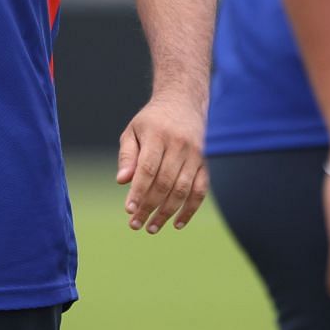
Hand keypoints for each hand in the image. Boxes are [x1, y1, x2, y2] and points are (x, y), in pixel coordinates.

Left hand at [115, 93, 207, 233]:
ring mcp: (196, 154)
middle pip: (165, 182)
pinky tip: (177, 223)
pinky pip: (201, 190)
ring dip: (168, 212)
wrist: (184, 102)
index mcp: (158, 135)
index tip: (128, 211)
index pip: (147, 169)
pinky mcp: (206, 162)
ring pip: (183, 189)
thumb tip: (122, 181)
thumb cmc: (152, 120)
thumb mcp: (133, 131)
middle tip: (136, 225)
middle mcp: (179, 144)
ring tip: (152, 228)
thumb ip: (127, 156)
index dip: (138, 192)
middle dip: (150, 207)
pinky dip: (190, 209)